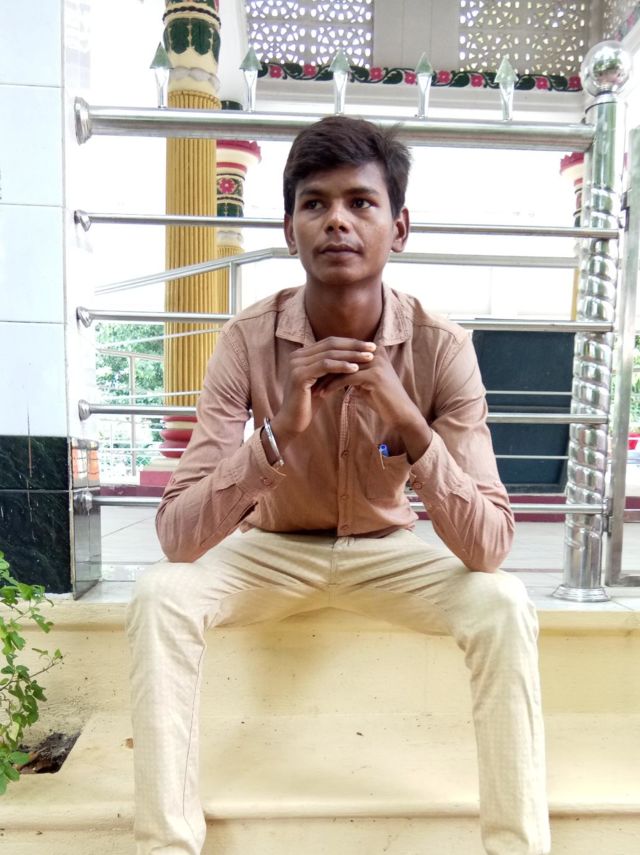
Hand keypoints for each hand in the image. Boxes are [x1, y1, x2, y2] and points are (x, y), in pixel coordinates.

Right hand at [270, 337, 375, 444]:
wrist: (292, 422)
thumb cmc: (309, 403)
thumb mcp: (324, 381)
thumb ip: (334, 368)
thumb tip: (356, 357)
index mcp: (302, 354)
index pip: (330, 342)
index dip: (350, 342)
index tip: (369, 345)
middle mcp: (297, 356)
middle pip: (330, 344)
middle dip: (354, 346)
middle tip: (373, 347)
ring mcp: (296, 364)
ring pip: (329, 354)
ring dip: (351, 355)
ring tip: (368, 357)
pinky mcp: (299, 375)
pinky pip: (325, 366)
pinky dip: (341, 366)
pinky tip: (355, 368)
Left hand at [317, 345, 432, 461]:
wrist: (401, 413)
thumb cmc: (381, 399)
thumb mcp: (365, 381)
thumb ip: (352, 371)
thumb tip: (331, 367)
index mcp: (373, 350)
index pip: (344, 351)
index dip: (326, 362)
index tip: (311, 372)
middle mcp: (376, 352)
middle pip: (342, 357)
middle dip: (323, 369)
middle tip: (307, 378)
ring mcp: (376, 363)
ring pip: (342, 367)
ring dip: (325, 379)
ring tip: (312, 388)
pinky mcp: (374, 376)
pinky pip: (347, 378)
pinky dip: (332, 386)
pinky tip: (322, 394)